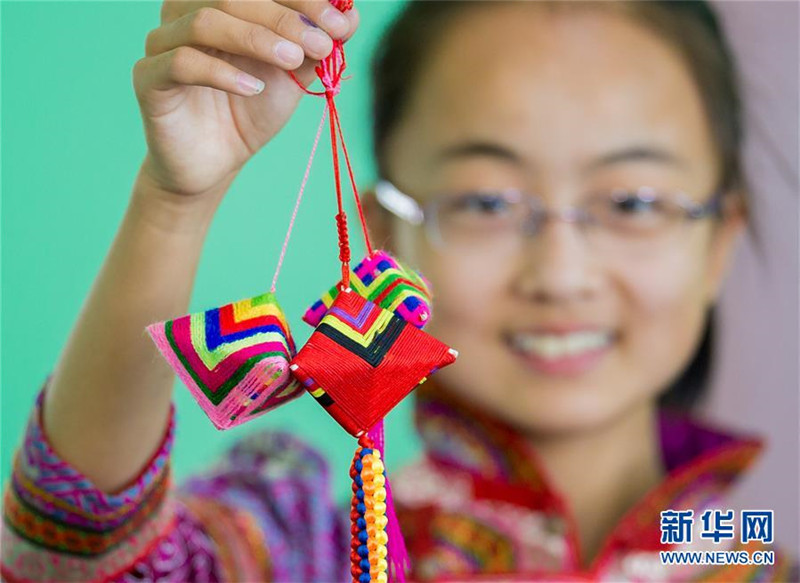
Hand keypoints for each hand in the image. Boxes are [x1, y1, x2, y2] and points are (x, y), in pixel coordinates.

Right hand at [133, 0, 358, 200]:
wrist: (216, 163)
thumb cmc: (251, 110)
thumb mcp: (293, 75)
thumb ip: (316, 45)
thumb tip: (350, 14)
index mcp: (219, 3)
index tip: (340, 23)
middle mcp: (184, 12)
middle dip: (286, 16)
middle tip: (322, 43)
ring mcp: (161, 42)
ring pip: (204, 20)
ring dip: (257, 38)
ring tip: (291, 61)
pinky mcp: (149, 79)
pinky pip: (182, 63)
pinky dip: (222, 72)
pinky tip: (252, 88)